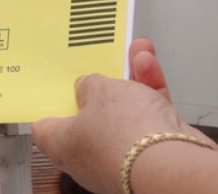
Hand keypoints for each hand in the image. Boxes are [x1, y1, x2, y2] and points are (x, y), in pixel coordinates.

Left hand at [31, 38, 217, 193]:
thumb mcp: (98, 90)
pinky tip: (149, 65)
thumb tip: (88, 87)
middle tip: (103, 64)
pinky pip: (148, 119)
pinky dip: (149, 92)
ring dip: (131, 81)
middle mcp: (90, 156)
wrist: (170, 164)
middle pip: (90, 115)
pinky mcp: (153, 153)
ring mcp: (122, 156)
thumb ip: (89, 84)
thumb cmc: (123, 135)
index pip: (46, 129)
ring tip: (136, 52)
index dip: (51, 106)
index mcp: (63, 146)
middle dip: (102, 85)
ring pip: (124, 113)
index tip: (56, 87)